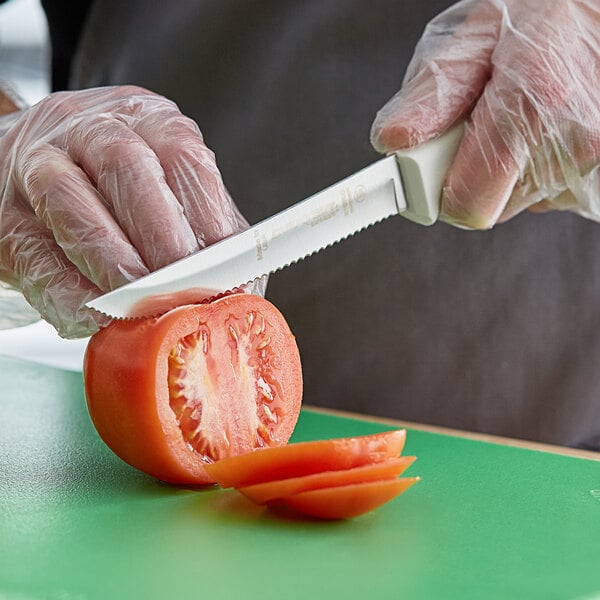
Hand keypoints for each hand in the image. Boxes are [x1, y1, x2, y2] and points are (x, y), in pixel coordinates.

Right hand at [0, 86, 253, 337]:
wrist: (31, 173)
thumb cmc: (116, 189)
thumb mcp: (170, 188)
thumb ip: (208, 230)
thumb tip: (243, 292)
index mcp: (146, 120)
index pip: (184, 158)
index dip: (207, 219)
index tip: (226, 275)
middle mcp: (90, 129)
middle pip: (127, 168)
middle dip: (161, 238)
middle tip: (185, 292)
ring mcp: (39, 163)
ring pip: (70, 200)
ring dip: (112, 261)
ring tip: (142, 304)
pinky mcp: (7, 213)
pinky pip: (35, 250)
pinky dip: (68, 290)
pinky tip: (95, 316)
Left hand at [371, 0, 599, 228]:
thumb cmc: (545, 19)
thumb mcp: (475, 38)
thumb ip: (431, 94)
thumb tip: (393, 139)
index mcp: (535, 104)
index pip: (466, 204)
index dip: (437, 190)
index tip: (426, 169)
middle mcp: (574, 142)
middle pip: (489, 206)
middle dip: (472, 172)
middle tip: (484, 123)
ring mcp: (593, 162)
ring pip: (517, 201)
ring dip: (507, 169)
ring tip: (522, 116)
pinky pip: (548, 193)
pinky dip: (537, 168)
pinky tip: (545, 129)